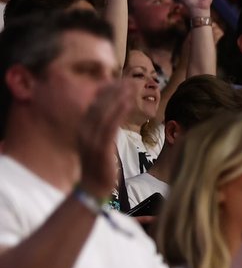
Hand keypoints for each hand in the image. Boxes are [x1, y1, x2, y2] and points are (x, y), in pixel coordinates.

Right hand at [78, 79, 136, 199]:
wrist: (93, 187)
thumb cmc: (100, 164)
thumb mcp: (99, 142)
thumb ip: (104, 128)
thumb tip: (114, 114)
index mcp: (83, 128)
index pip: (94, 104)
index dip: (107, 91)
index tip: (120, 81)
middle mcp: (84, 130)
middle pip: (99, 104)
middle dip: (114, 90)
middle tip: (130, 79)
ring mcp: (91, 138)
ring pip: (105, 112)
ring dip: (119, 97)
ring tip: (132, 86)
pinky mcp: (101, 147)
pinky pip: (110, 126)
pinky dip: (119, 112)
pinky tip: (128, 102)